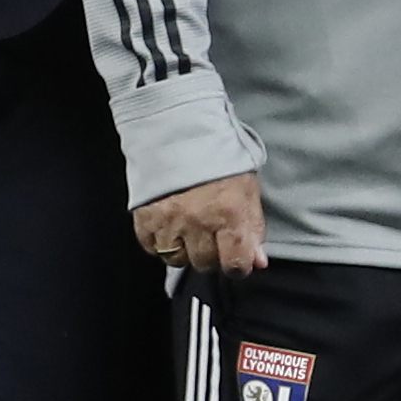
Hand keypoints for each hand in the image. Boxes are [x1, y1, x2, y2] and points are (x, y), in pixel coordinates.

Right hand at [132, 172, 265, 274]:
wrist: (180, 134)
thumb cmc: (218, 159)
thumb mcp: (248, 189)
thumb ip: (253, 228)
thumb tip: (257, 261)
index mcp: (228, 212)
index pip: (235, 262)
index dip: (239, 266)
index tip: (238, 262)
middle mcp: (197, 221)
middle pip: (205, 263)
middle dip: (212, 256)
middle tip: (213, 238)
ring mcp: (168, 221)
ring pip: (176, 260)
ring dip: (186, 251)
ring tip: (190, 231)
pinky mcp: (144, 218)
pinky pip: (152, 248)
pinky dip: (161, 244)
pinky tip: (171, 229)